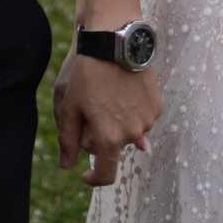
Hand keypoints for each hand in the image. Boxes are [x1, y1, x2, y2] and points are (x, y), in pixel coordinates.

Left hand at [52, 51, 162, 186]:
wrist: (116, 43)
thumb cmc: (87, 74)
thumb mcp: (70, 106)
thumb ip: (68, 140)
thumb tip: (65, 166)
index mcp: (109, 138)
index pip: (105, 174)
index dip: (94, 179)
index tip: (85, 175)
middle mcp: (133, 134)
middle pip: (113, 146)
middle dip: (100, 136)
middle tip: (89, 109)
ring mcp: (148, 120)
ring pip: (128, 132)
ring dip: (117, 123)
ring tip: (107, 95)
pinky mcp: (157, 106)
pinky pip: (142, 117)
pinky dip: (132, 111)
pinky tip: (123, 91)